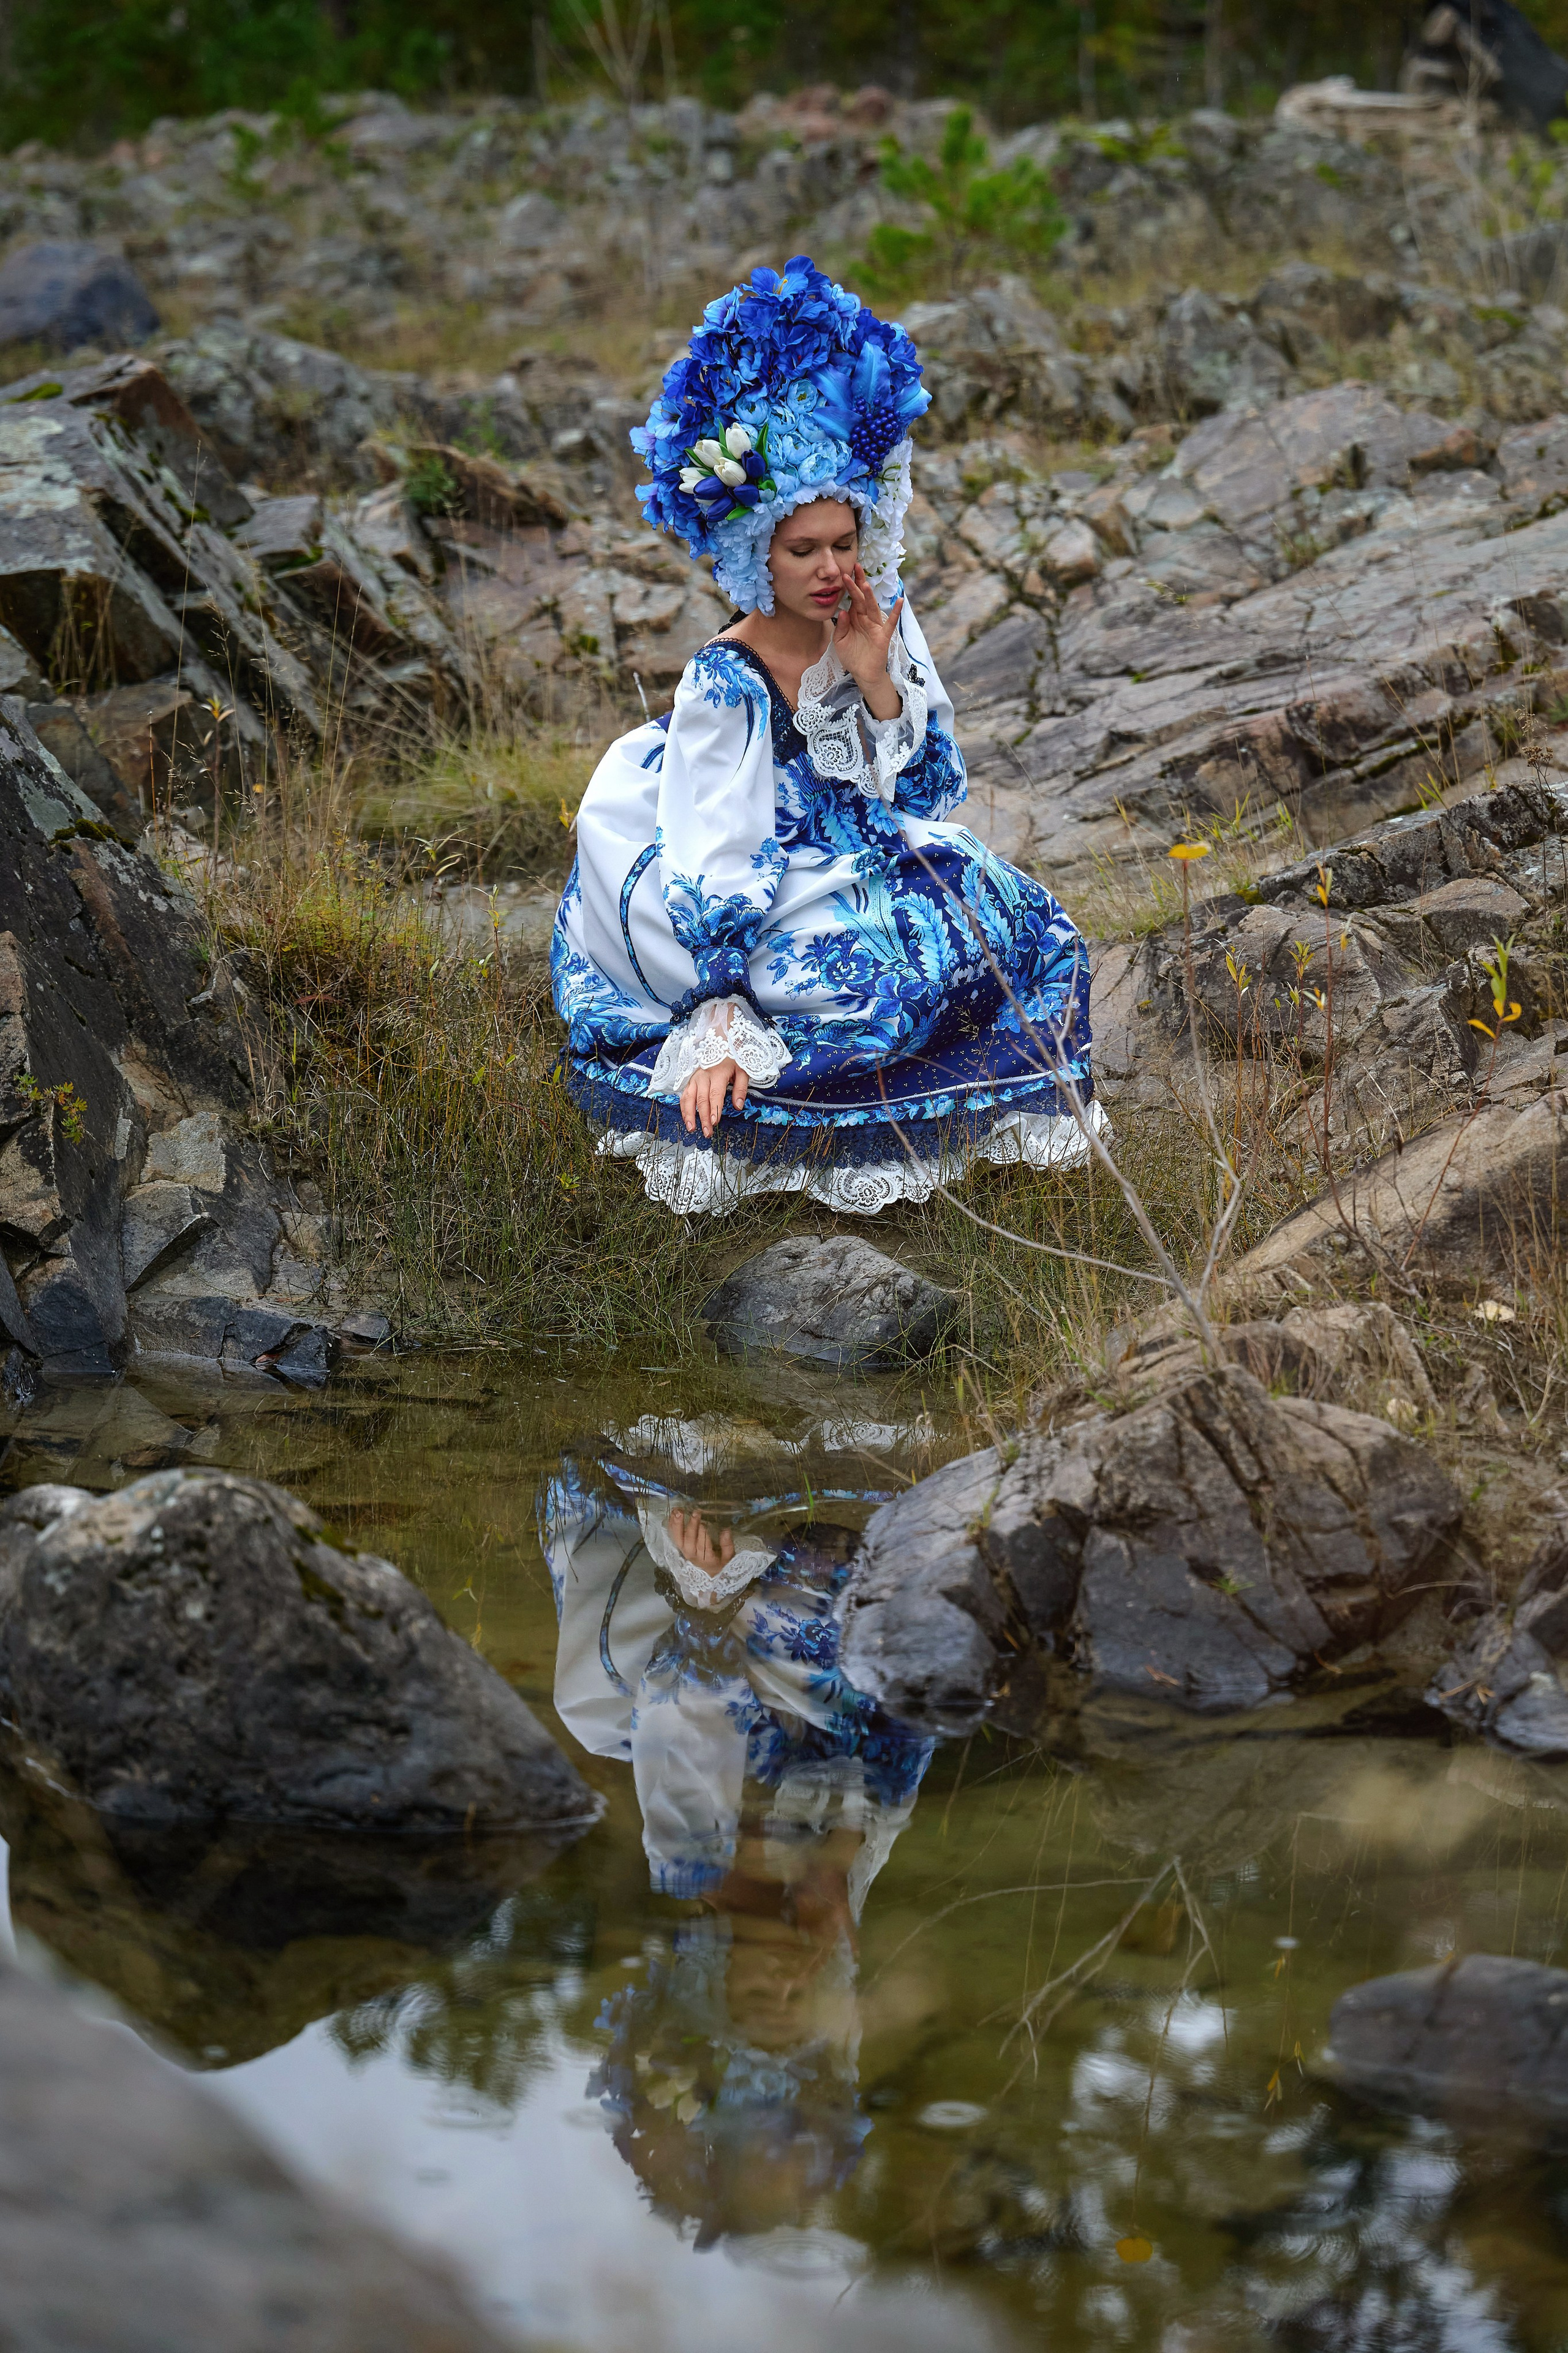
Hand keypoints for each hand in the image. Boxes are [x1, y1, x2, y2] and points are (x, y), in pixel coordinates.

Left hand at [668, 1508, 734, 1573]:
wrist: (709, 1573)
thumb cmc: (720, 1563)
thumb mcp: (728, 1557)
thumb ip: (727, 1545)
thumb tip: (726, 1531)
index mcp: (706, 1559)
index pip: (704, 1547)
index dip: (703, 1535)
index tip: (704, 1523)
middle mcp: (693, 1555)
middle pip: (690, 1541)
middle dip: (691, 1526)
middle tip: (695, 1513)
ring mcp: (685, 1551)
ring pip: (679, 1539)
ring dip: (678, 1525)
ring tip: (678, 1512)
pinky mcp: (680, 1547)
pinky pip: (674, 1536)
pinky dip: (672, 1525)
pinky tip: (673, 1515)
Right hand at [679, 1056, 747, 1137]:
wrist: (719, 1041)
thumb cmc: (732, 1057)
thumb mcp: (742, 1070)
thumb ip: (740, 1088)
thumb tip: (738, 1106)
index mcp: (718, 1073)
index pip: (715, 1094)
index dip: (714, 1109)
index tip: (715, 1122)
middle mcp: (703, 1076)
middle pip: (701, 1100)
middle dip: (703, 1118)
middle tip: (707, 1132)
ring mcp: (695, 1078)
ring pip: (689, 1098)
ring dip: (689, 1115)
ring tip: (692, 1129)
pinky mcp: (690, 1080)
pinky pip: (684, 1095)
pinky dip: (684, 1108)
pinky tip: (687, 1119)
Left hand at [832, 562, 903, 702]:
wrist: (862, 673)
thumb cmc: (852, 656)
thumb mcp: (840, 641)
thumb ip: (841, 627)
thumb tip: (843, 611)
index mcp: (854, 618)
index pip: (852, 599)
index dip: (849, 586)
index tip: (845, 572)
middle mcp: (865, 619)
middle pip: (862, 599)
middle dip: (858, 583)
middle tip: (856, 567)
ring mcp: (875, 626)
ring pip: (872, 608)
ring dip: (869, 596)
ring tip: (865, 584)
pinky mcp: (883, 636)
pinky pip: (891, 623)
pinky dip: (895, 612)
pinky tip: (900, 600)